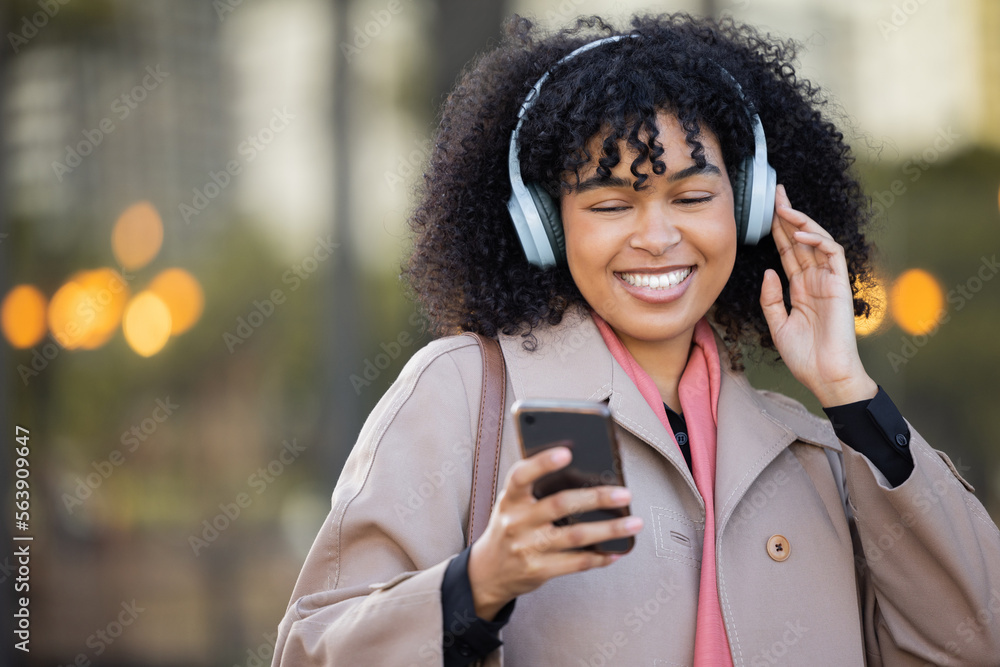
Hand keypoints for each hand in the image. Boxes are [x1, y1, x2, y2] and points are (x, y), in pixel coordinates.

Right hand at [466, 446, 641, 619]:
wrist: (488, 572)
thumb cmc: (509, 528)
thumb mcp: (512, 504)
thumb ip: (536, 489)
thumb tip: (584, 473)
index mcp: (510, 499)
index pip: (522, 476)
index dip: (542, 463)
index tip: (566, 452)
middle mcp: (517, 522)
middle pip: (560, 505)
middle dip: (595, 498)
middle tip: (624, 493)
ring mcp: (528, 548)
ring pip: (575, 536)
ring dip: (609, 529)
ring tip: (633, 523)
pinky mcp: (539, 570)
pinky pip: (576, 562)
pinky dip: (600, 556)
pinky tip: (617, 550)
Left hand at [759, 184, 876, 406]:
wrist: (824, 375)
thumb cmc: (803, 355)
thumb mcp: (777, 324)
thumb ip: (771, 298)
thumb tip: (768, 271)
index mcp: (800, 288)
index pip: (787, 251)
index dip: (776, 230)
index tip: (765, 209)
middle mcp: (815, 280)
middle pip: (800, 240)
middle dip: (788, 215)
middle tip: (775, 192)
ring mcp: (829, 281)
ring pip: (818, 241)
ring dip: (802, 222)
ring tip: (785, 207)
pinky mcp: (840, 285)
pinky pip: (832, 254)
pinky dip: (818, 240)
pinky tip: (801, 234)